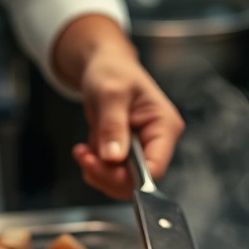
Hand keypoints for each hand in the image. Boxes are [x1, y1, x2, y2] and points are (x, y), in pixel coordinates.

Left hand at [54, 16, 183, 199]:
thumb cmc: (112, 70)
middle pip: (137, 181)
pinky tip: (86, 150)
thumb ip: (113, 125)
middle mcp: (157, 142)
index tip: (99, 164)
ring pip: (121, 181)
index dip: (126, 176)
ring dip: (97, 171)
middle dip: (106, 174)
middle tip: (85, 157)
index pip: (154, 169)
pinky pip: (110, 174)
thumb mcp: (110, 93)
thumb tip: (114, 158)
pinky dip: (94, 167)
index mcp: (165, 127)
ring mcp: (141, 150)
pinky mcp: (126, 155)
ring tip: (83, 149)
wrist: (102, 66)